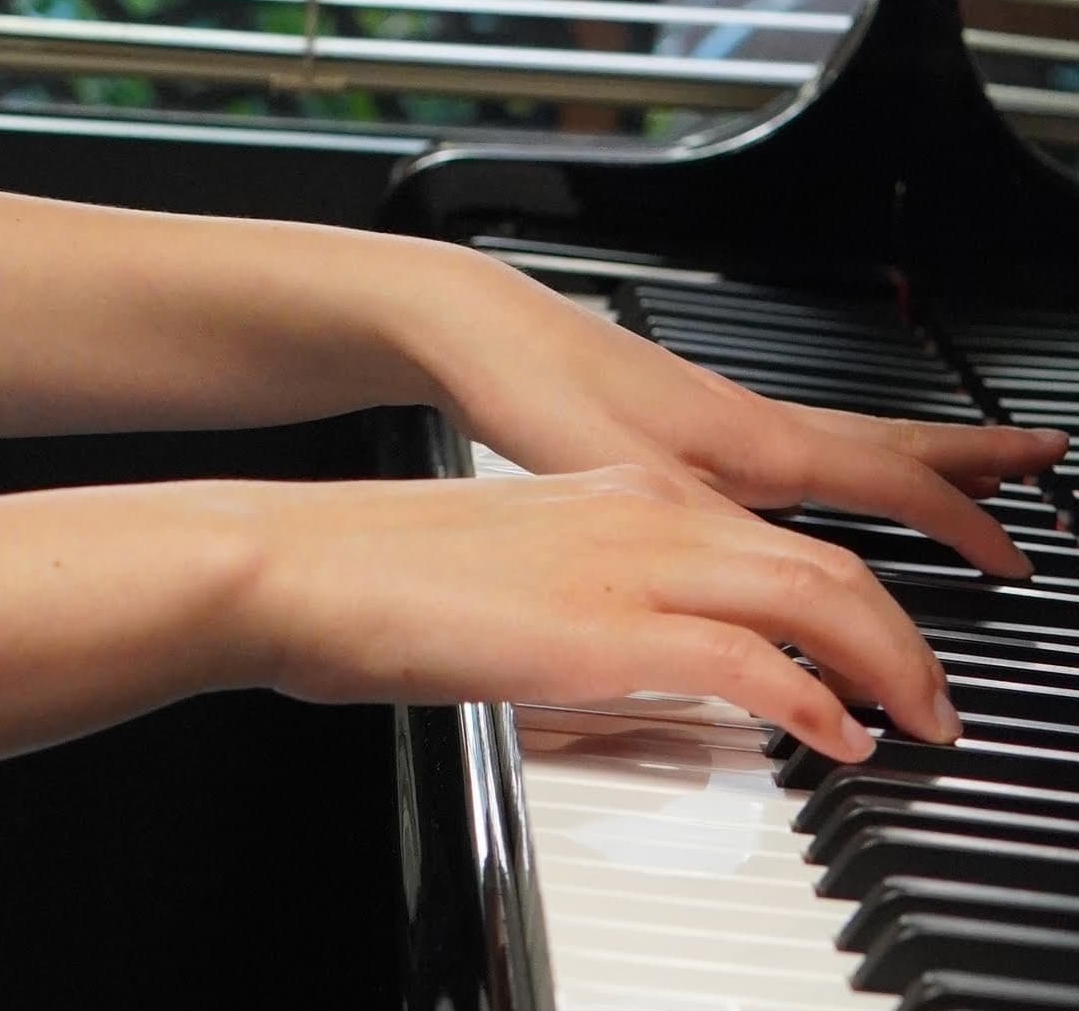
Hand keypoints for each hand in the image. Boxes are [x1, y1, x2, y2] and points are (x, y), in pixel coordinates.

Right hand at [222, 462, 961, 761]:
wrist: (300, 560)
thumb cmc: (375, 572)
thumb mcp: (506, 565)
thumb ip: (579, 594)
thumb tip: (620, 653)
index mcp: (613, 493)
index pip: (771, 535)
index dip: (851, 591)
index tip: (881, 649)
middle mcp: (638, 513)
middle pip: (822, 561)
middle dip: (902, 632)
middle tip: (933, 695)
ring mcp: (627, 567)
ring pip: (814, 597)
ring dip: (887, 664)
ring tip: (915, 720)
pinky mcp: (605, 630)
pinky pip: (753, 664)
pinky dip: (817, 703)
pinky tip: (837, 740)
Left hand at [403, 245, 1065, 580]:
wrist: (469, 329)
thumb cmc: (540, 394)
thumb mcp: (642, 492)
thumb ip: (724, 551)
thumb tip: (801, 605)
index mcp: (757, 443)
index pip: (893, 480)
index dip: (962, 524)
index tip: (1019, 554)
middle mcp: (749, 421)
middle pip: (885, 439)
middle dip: (968, 456)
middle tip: (1040, 456)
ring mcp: (715, 413)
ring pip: (839, 435)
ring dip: (909, 455)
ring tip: (958, 470)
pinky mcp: (676, 416)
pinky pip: (794, 437)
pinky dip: (840, 457)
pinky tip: (820, 476)